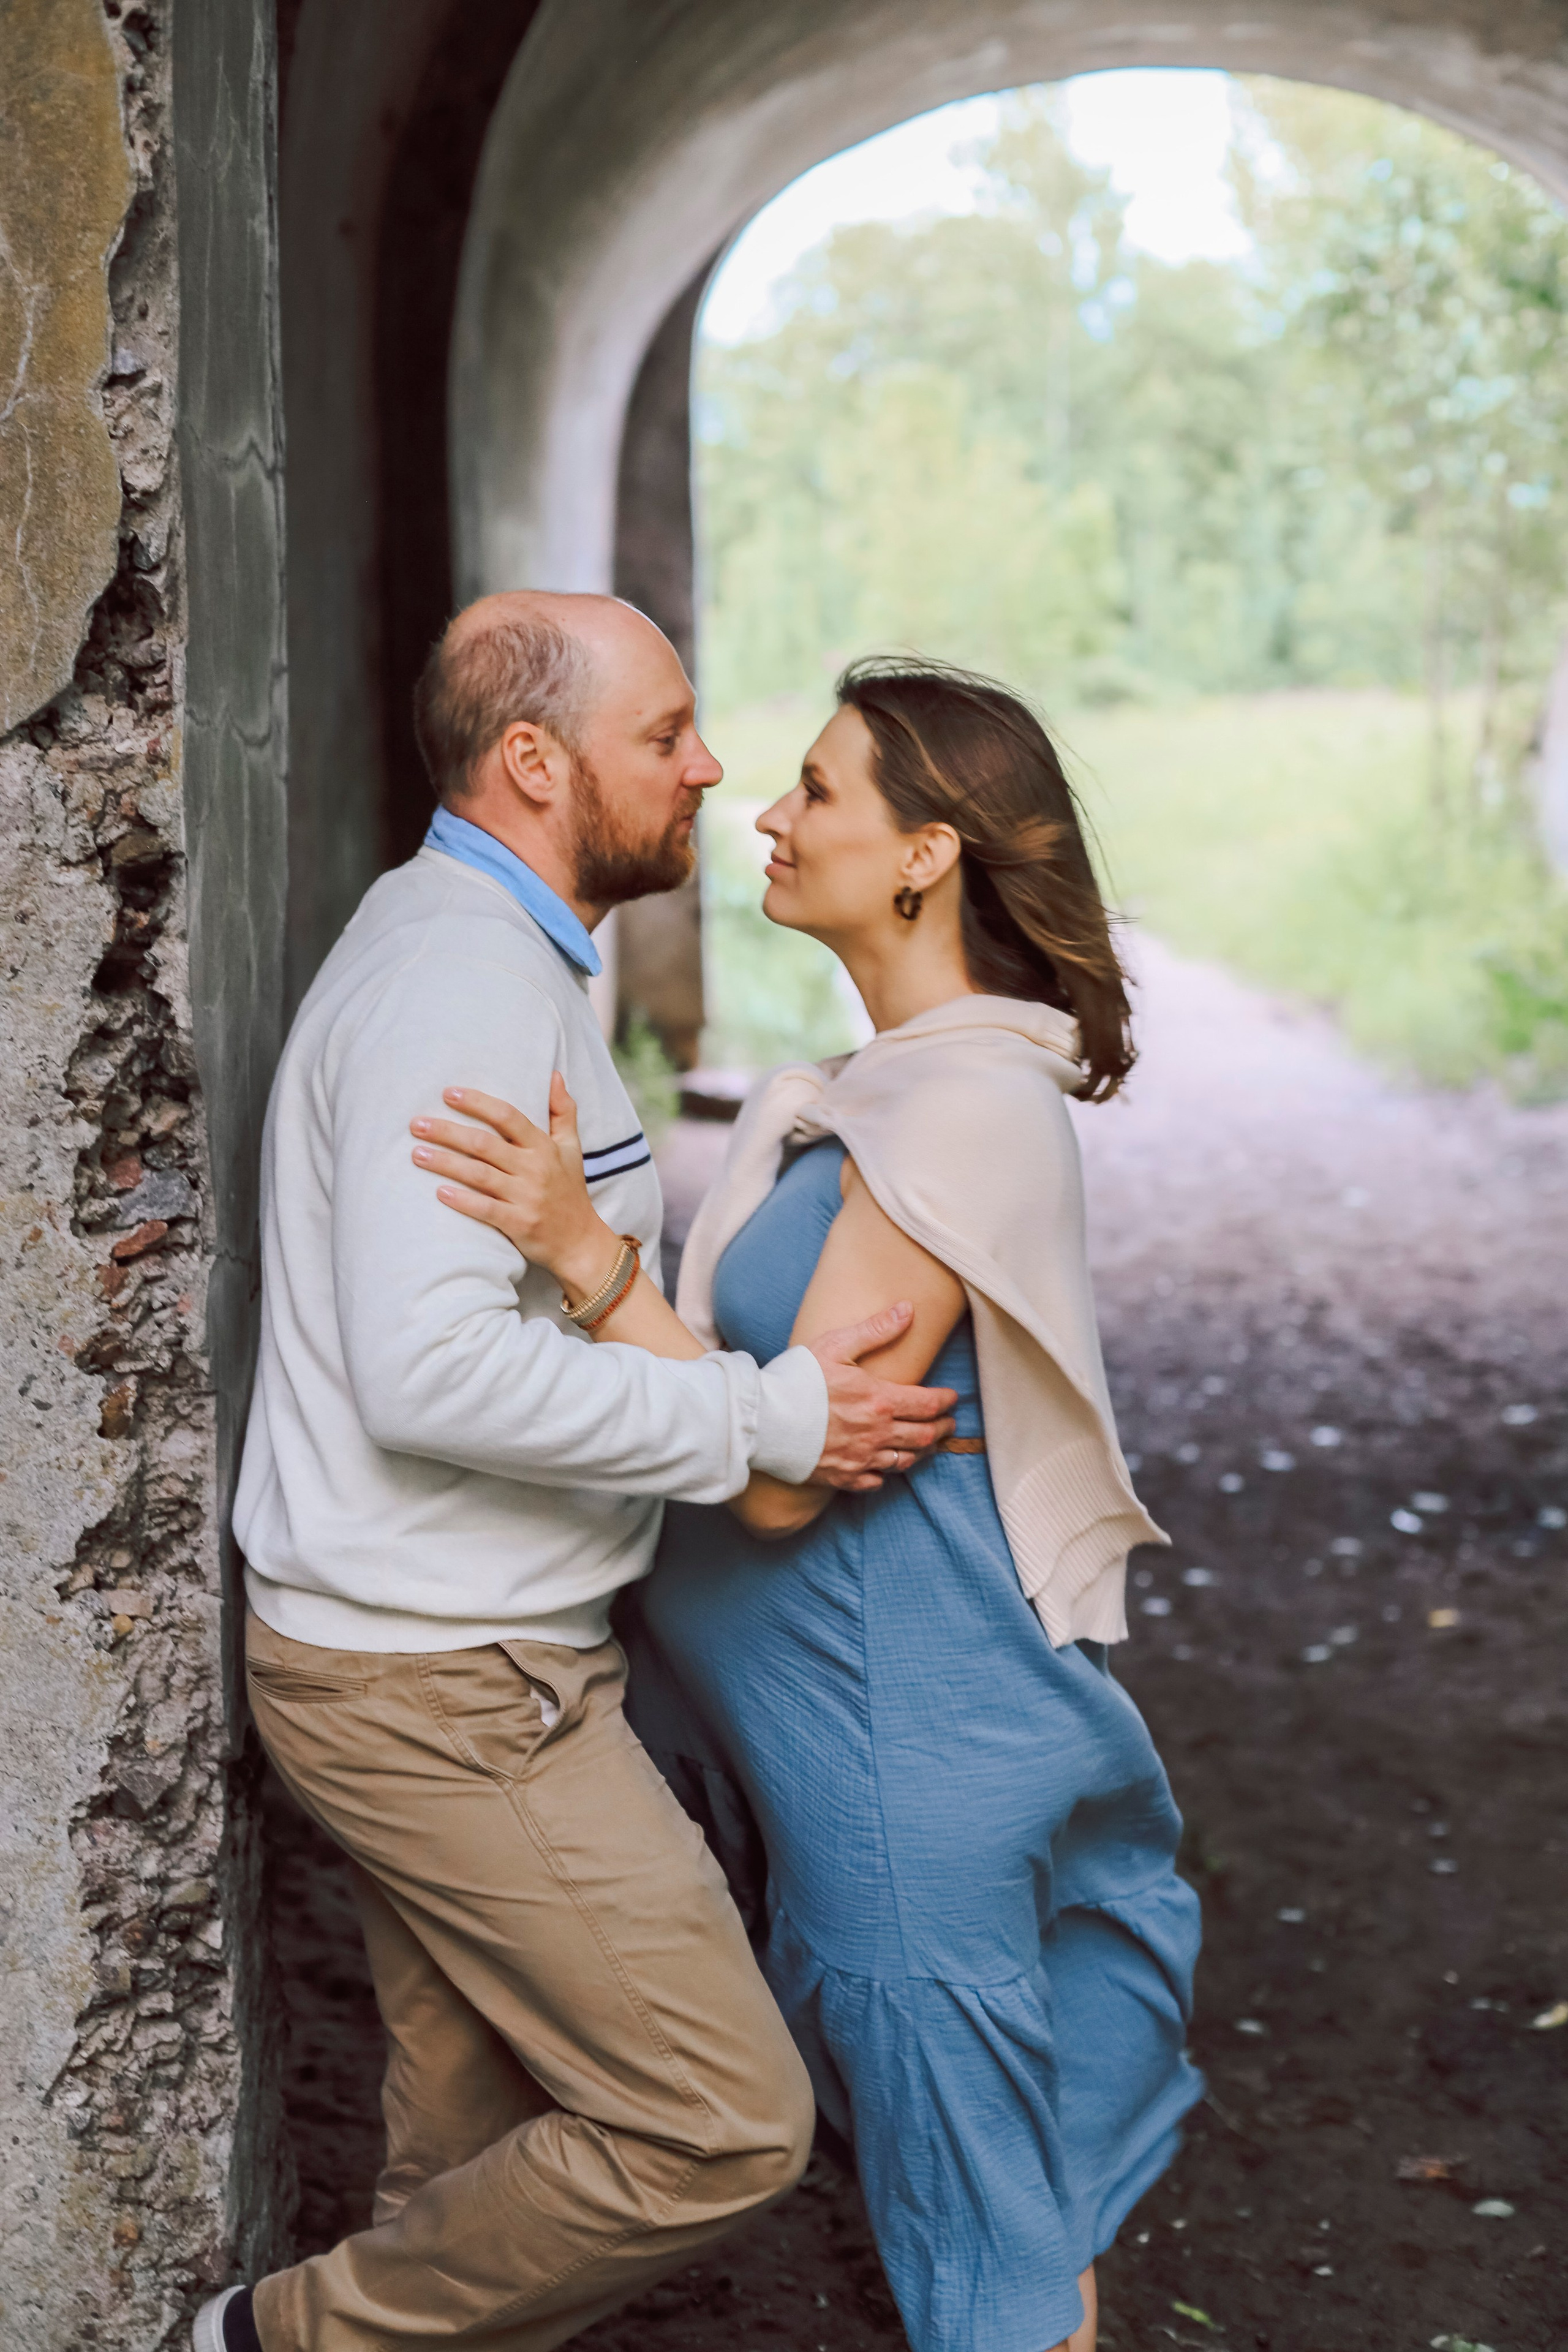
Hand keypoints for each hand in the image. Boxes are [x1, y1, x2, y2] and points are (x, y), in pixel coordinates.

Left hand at [410, 1076, 619, 1296]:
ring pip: (479, 1174)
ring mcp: (527, 1197)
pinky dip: (462, 1201)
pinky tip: (439, 1192)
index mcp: (544, 1147)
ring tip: (417, 1154)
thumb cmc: (570, 1192)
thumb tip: (554, 1075)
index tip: (448, 1094)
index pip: (508, 1116)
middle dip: (448, 1132)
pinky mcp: (519, 1224)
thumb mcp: (572, 1149)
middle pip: (485, 1144)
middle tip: (417, 1124)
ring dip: (445, 1162)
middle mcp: (535, 1169)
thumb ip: (563, 1111)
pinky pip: (486, 1210)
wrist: (580, 1242)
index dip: (477, 1103)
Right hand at [805, 1303, 956, 1490]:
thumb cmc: (796, 1379)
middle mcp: (876, 1433)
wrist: (762, 1421)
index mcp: (879, 1400)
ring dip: (921, 1452)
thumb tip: (908, 1310)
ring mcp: (860, 1458)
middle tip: (949, 1424)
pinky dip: (885, 1474)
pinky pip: (875, 1481)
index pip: (927, 1404)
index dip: (945, 1402)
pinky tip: (886, 1467)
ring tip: (927, 1445)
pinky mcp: (842, 1477)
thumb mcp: (835, 1345)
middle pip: (924, 1436)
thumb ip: (876, 1329)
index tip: (952, 1399)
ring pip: (904, 1461)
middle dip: (942, 1429)